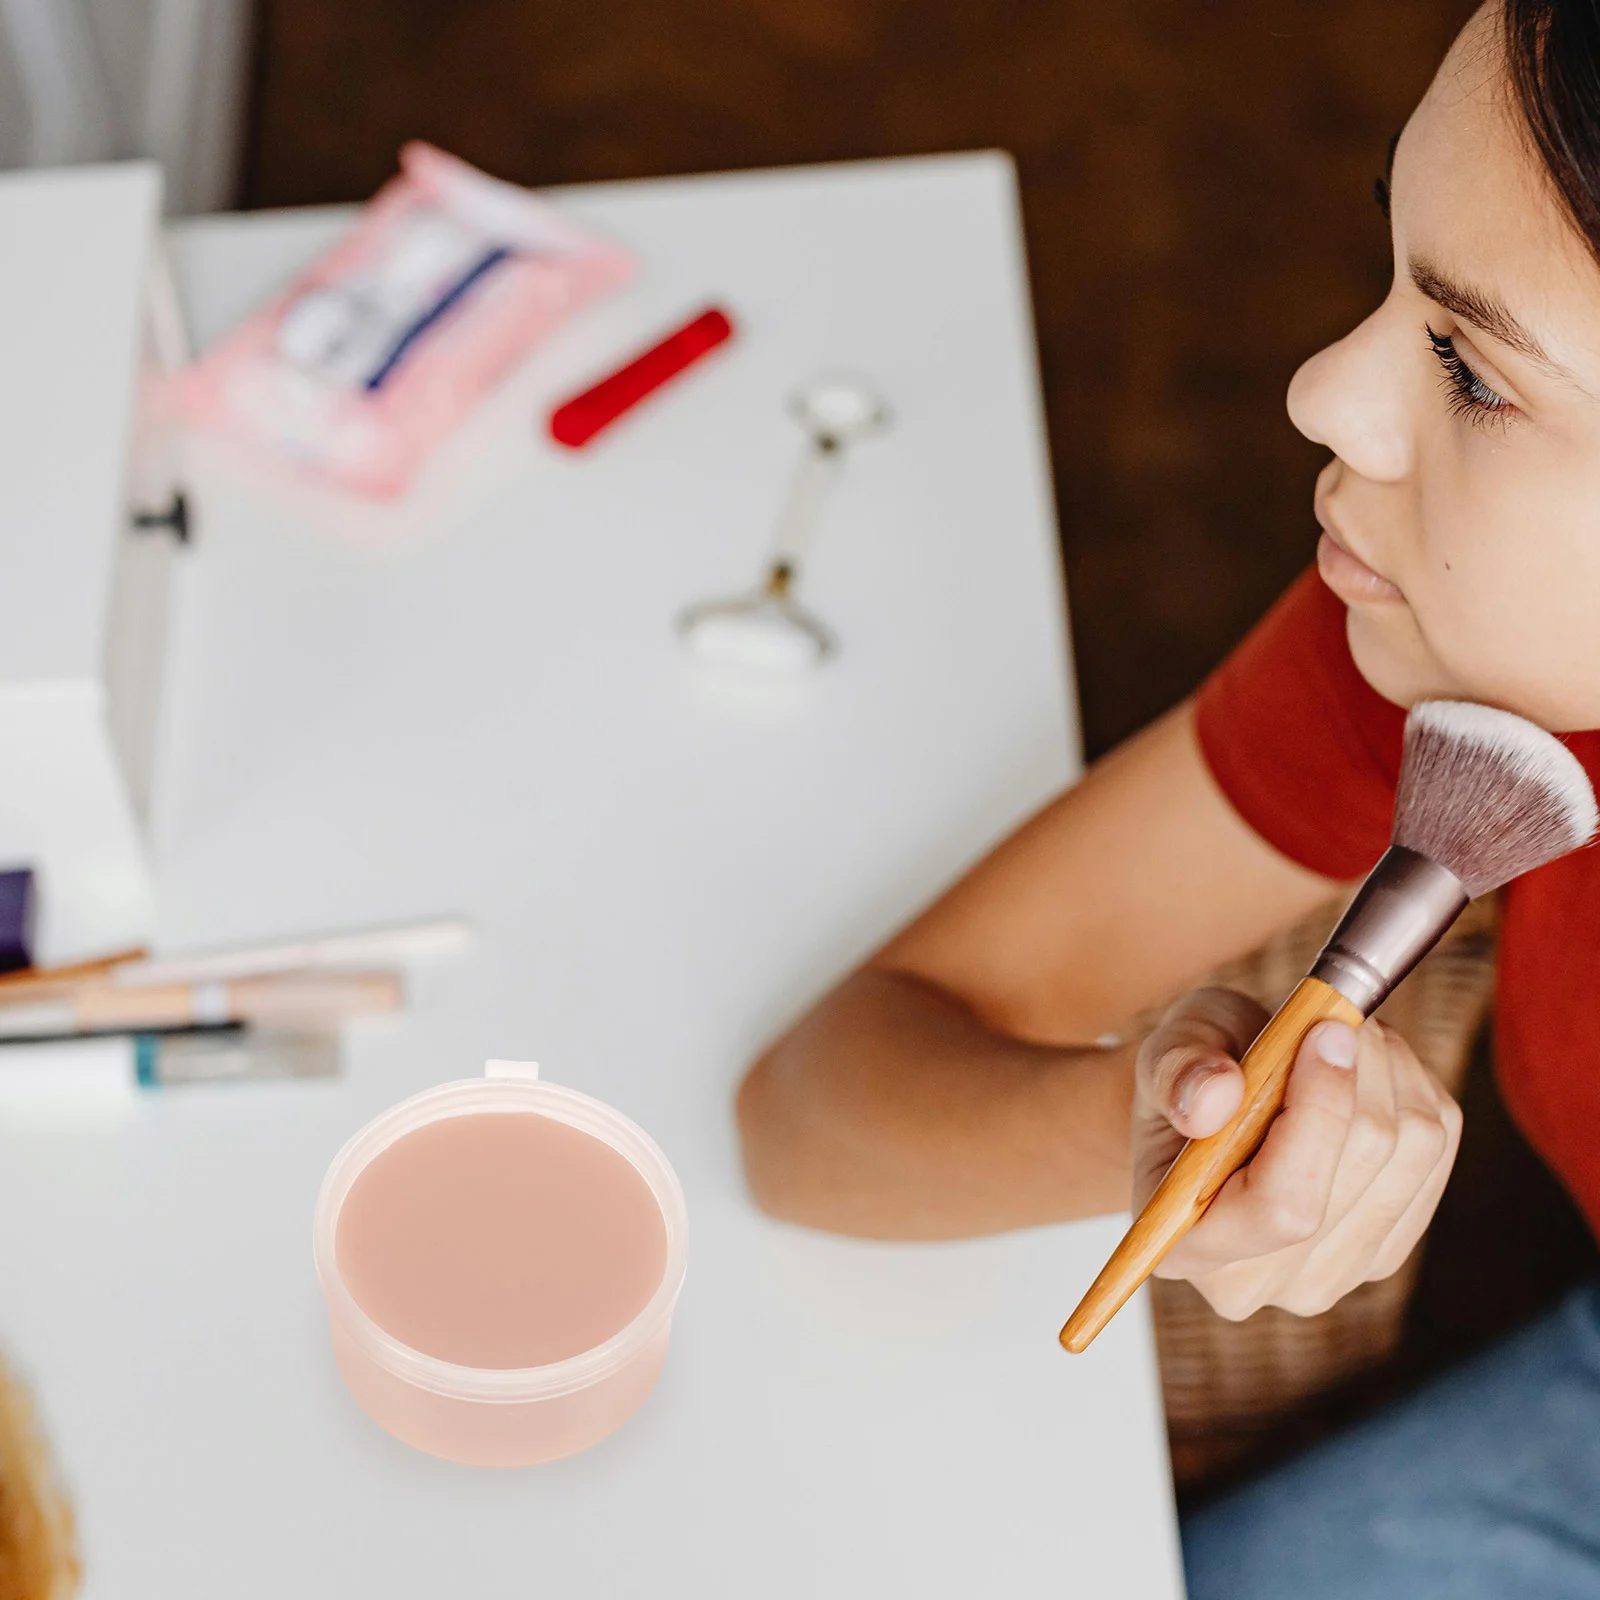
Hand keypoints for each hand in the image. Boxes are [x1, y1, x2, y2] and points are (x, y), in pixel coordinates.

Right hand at [1131, 987, 1462, 1319]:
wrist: (1211, 1109)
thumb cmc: (1186, 1079)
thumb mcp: (1164, 1048)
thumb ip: (1177, 1070)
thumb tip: (1216, 1097)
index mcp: (1184, 1245)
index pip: (1282, 1208)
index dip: (1319, 1114)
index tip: (1326, 1031)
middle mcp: (1255, 1284)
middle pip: (1358, 1170)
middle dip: (1359, 1069)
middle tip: (1331, 1013)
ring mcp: (1329, 1277)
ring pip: (1408, 1153)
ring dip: (1390, 1071)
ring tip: (1342, 1037)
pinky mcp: (1385, 1251)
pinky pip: (1436, 1153)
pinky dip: (1413, 1092)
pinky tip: (1366, 1074)